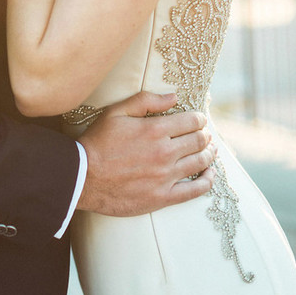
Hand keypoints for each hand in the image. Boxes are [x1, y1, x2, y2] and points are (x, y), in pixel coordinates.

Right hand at [78, 91, 216, 216]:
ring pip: (200, 163)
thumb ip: (146, 100)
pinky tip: (210, 175)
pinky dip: (207, 181)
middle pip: (198, 141)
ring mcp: (165, 177)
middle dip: (206, 134)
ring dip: (210, 154)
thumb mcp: (116, 112)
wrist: (83, 178)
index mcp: (155, 130)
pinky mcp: (163, 197)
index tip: (199, 119)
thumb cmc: (98, 142)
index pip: (191, 121)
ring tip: (212, 149)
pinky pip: (195, 190)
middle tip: (206, 133)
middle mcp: (164, 153)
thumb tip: (173, 96)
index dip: (198, 118)